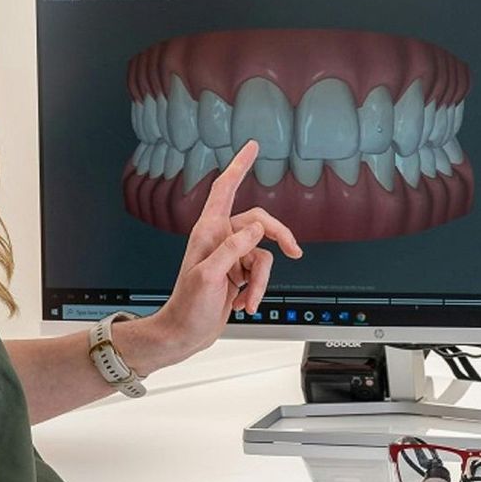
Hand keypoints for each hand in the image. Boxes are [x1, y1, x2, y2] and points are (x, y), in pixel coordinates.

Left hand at [130, 140, 302, 368]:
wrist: (185, 335)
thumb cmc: (187, 306)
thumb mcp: (209, 276)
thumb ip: (233, 248)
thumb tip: (257, 229)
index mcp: (208, 231)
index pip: (225, 189)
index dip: (239, 166)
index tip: (253, 146)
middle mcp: (219, 238)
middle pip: (260, 223)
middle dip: (278, 239)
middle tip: (295, 251)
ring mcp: (230, 257)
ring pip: (263, 255)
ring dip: (261, 282)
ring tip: (248, 300)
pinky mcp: (237, 274)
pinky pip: (260, 273)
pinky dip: (256, 291)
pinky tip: (243, 304)